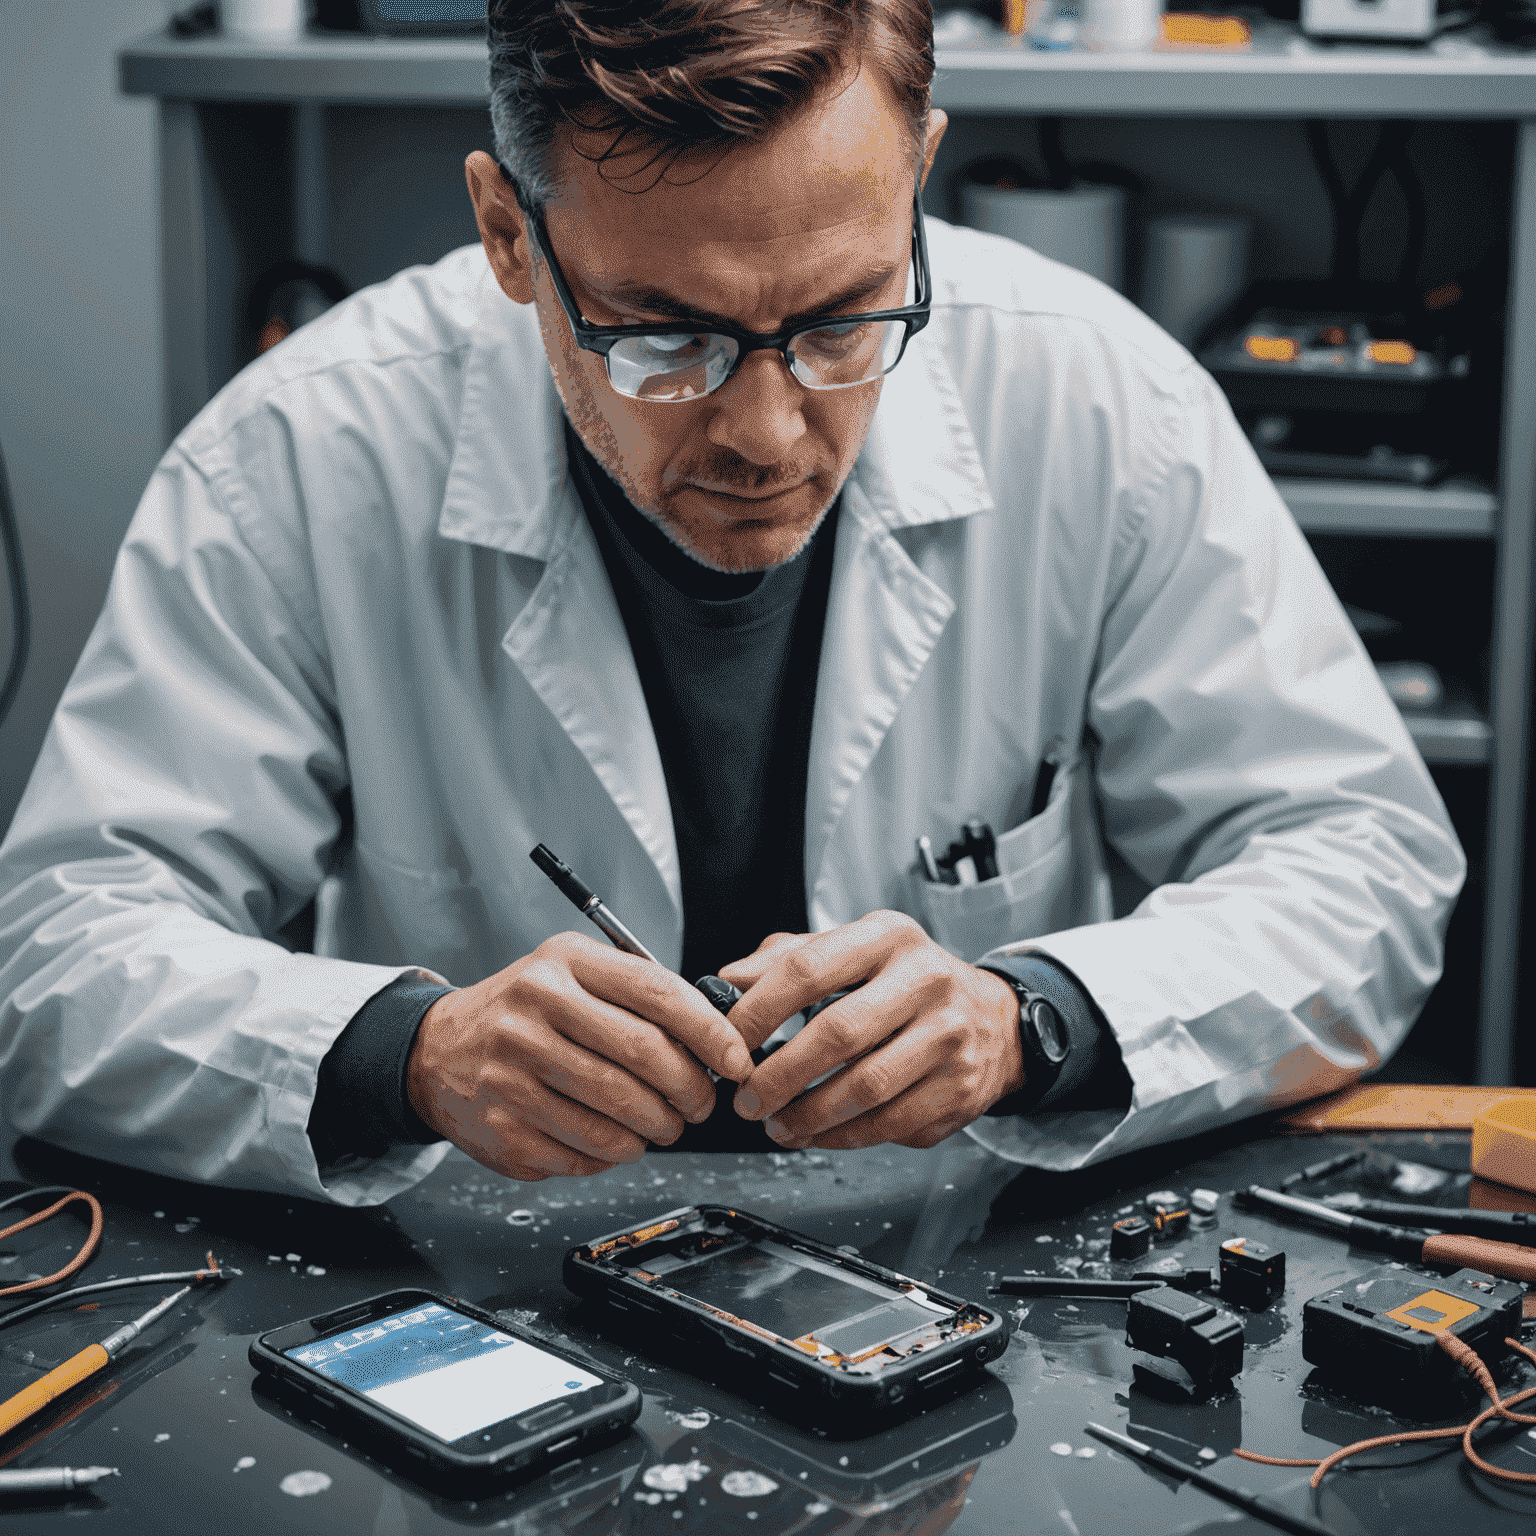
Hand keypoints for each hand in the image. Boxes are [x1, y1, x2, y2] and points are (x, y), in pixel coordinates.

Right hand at [406, 932, 753, 1180]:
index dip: (710, 1031)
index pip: (657, 993)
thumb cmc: (525, 1012)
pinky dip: (614, 1154)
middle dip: (690, 1089)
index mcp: (563, 963)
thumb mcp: (574, 975)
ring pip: (619, 1116)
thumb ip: (638, 996)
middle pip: (644, 1057)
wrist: (438, 1050)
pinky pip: (585, 1154)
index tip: (735, 1058)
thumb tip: (713, 1038)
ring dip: (657, 1130)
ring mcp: (513, 1072)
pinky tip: (613, 1139)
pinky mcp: (504, 1128)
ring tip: (661, 1125)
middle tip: (699, 1103)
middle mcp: (533, 1011)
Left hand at [720, 911, 1024, 1149]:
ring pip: (864, 1088)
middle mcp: (926, 980)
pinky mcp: (959, 1087)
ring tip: (777, 1122)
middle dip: (779, 1075)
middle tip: (747, 1098)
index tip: (728, 1042)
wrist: (991, 1020)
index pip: (808, 970)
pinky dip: (841, 1136)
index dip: (758, 1011)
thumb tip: (726, 983)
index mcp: (888, 937)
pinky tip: (816, 1133)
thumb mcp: (853, 951)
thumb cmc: (905, 983)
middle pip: (837, 1035)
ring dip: (807, 1115)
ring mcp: (949, 1036)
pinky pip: (889, 1124)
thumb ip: (787, 959)